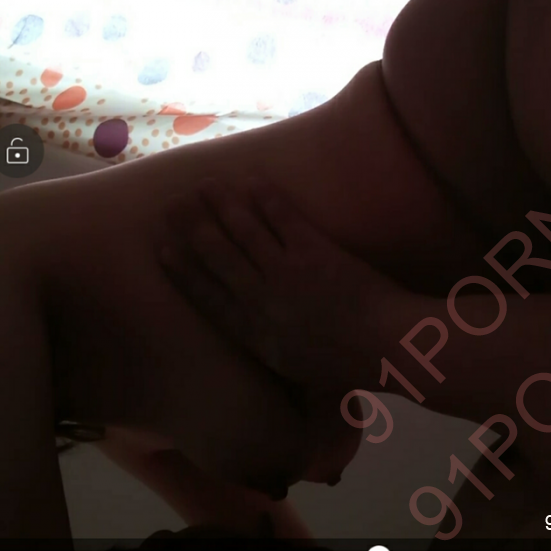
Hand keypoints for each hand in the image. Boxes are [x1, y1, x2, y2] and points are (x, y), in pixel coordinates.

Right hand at [159, 176, 397, 393]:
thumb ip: (271, 347)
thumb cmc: (348, 365)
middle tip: (173, 204)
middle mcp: (262, 302)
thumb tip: (255, 331)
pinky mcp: (313, 252)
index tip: (163, 248)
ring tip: (205, 184)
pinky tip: (252, 181)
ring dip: (222, 205)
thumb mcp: (297, 369)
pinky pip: (283, 219)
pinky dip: (266, 198)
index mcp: (255, 336)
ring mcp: (287, 274)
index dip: (184, 271)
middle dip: (193, 228)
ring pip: (244, 232)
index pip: (209, 298)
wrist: (387, 347)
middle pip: (218, 258)